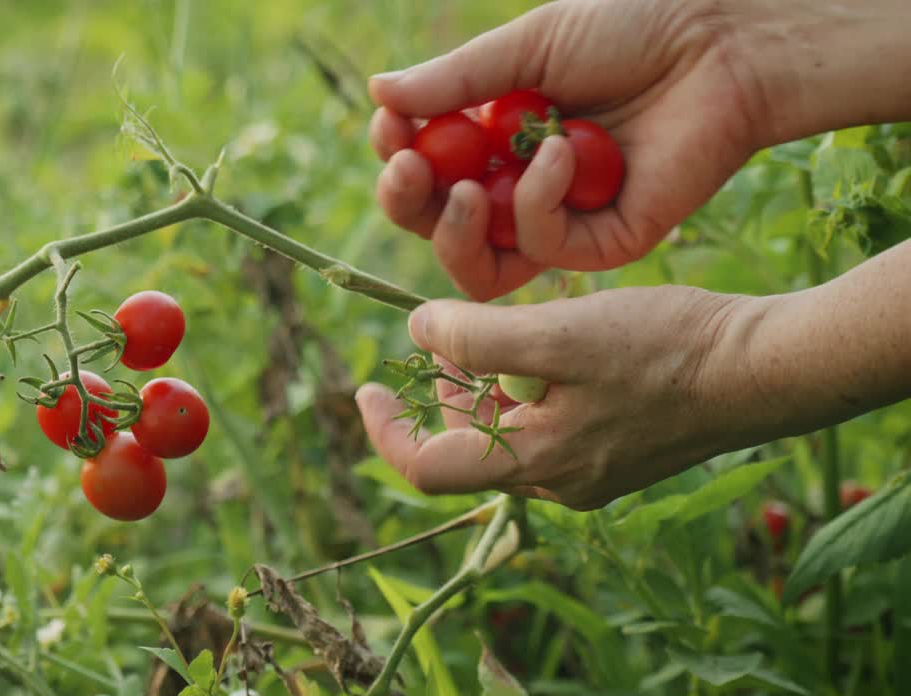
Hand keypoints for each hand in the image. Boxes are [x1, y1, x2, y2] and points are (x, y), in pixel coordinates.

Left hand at [354, 285, 764, 509]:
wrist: (762, 367)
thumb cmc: (664, 349)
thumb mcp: (558, 334)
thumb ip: (476, 340)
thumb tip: (416, 333)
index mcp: (534, 464)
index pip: (427, 470)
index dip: (385, 431)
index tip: (363, 389)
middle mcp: (558, 481)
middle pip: (469, 446)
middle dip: (445, 393)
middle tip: (447, 337)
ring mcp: (592, 470)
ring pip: (510, 433)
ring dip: (487, 385)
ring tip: (495, 330)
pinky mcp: (619, 449)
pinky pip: (549, 425)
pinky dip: (529, 388)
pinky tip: (549, 340)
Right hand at [368, 0, 910, 300]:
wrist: (719, 41)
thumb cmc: (630, 29)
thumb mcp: (527, 47)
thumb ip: (455, 80)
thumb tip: (378, 93)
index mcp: (495, 140)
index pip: (426, 173)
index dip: (397, 158)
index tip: (389, 126)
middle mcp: (519, 186)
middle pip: (439, 226)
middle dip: (408, 203)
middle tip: (408, 169)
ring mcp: (560, 220)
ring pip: (478, 264)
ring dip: (454, 230)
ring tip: (465, 189)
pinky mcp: (603, 243)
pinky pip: (543, 247)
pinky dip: (539, 201)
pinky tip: (561, 151)